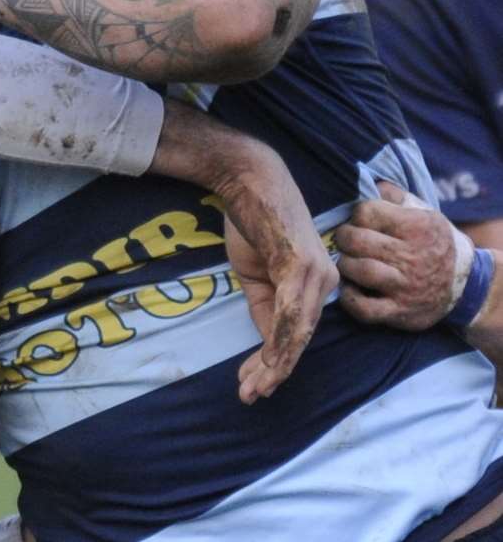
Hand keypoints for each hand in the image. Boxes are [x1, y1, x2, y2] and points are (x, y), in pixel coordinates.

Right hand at [150, 100, 336, 401]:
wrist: (249, 180)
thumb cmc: (253, 220)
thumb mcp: (257, 272)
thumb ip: (266, 304)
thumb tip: (268, 338)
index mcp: (317, 283)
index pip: (299, 332)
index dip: (277, 361)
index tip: (256, 384)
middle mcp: (325, 282)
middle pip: (301, 339)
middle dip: (274, 371)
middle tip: (252, 395)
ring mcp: (315, 274)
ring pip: (297, 333)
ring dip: (274, 364)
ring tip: (253, 386)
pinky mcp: (300, 266)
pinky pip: (289, 313)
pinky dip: (277, 340)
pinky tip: (266, 361)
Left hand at [336, 180, 463, 329]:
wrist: (464, 284)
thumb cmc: (432, 242)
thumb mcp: (422, 212)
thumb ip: (394, 196)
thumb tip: (369, 182)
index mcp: (416, 227)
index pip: (367, 212)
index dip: (357, 215)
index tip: (359, 221)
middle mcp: (411, 256)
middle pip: (358, 241)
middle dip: (344, 238)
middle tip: (345, 241)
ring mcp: (405, 286)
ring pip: (360, 270)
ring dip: (345, 265)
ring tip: (348, 262)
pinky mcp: (400, 311)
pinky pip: (364, 309)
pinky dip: (349, 298)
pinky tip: (351, 288)